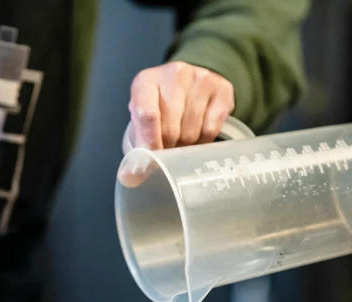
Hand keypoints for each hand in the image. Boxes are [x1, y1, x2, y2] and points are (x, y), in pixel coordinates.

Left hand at [120, 62, 234, 187]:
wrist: (187, 88)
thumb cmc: (159, 111)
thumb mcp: (141, 126)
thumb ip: (135, 151)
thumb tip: (129, 177)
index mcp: (145, 82)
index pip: (147, 115)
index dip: (150, 143)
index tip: (153, 161)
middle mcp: (173, 74)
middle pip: (170, 128)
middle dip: (168, 146)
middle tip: (167, 147)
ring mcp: (200, 78)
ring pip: (192, 131)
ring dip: (186, 144)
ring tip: (182, 138)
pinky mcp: (222, 88)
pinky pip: (212, 128)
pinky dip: (205, 140)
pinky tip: (198, 133)